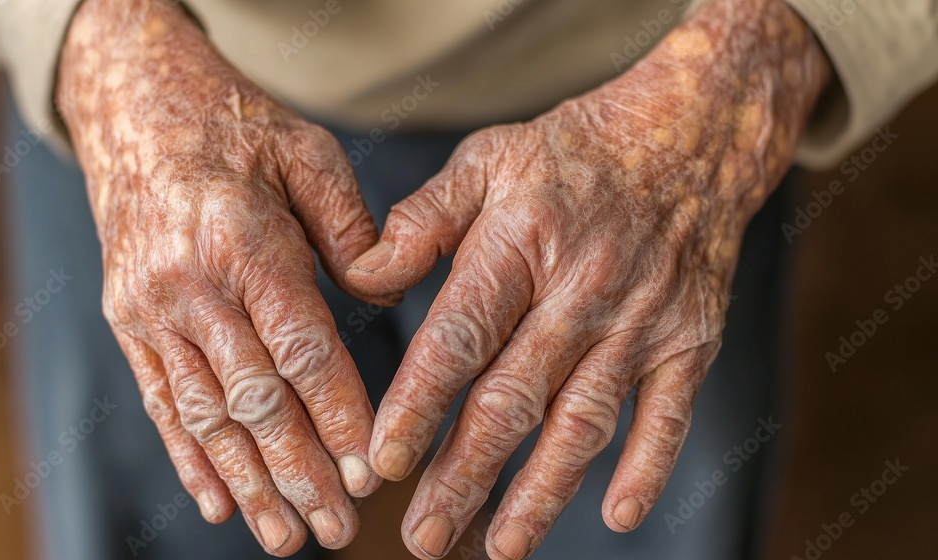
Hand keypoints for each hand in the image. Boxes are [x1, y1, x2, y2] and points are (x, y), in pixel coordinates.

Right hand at [58, 0, 390, 552]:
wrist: (136, 111)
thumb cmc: (238, 128)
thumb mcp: (307, 152)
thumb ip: (350, 226)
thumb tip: (381, 300)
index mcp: (244, 240)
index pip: (302, 349)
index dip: (339, 416)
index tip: (373, 470)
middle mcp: (191, 284)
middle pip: (256, 398)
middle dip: (301, 471)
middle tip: (337, 527)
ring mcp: (151, 308)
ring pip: (207, 415)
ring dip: (250, 483)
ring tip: (286, 537)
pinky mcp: (129, 322)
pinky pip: (162, 402)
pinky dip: (191, 459)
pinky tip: (221, 503)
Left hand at [346, 0, 830, 556]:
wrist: (691, 136)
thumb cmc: (574, 152)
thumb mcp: (488, 159)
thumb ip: (422, 220)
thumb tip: (361, 276)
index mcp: (520, 243)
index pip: (459, 337)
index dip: (420, 404)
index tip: (384, 464)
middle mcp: (582, 289)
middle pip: (515, 398)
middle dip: (466, 474)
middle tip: (425, 538)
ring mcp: (642, 321)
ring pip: (585, 422)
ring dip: (541, 493)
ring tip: (500, 547)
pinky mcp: (688, 342)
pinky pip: (669, 416)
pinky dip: (646, 469)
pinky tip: (615, 517)